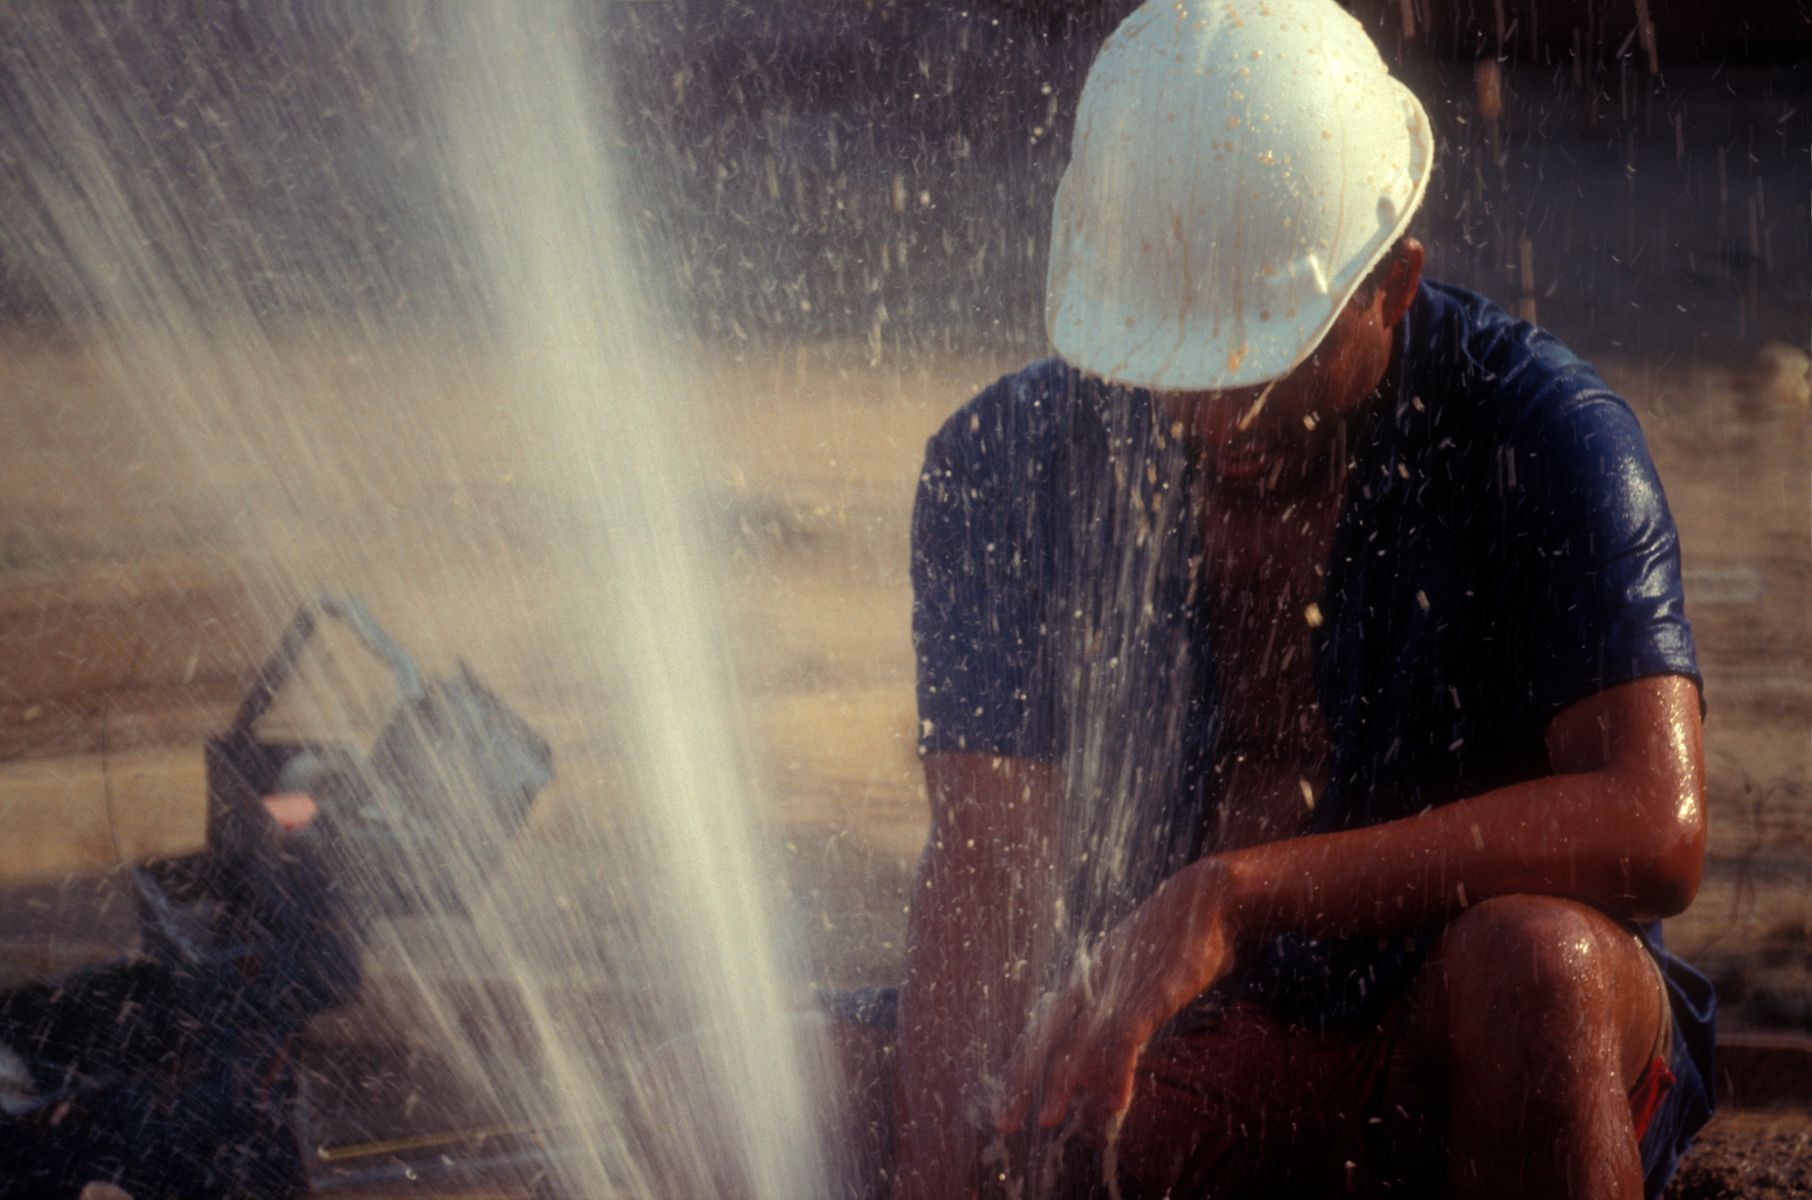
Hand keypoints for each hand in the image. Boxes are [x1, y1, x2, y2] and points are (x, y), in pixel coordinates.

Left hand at [995, 860, 1238, 1141]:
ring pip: (1083, 1039)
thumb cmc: (1172, 947)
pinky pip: (1130, 1034)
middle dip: (1024, 1081)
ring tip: (1049, 1121)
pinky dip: (1119, 1068)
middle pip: (1048, 1037)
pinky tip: (1115, 1103)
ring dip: (1064, 1082)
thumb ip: (1118, 1034)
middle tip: (1004, 1124)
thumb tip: (1103, 1086)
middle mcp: (1093, 987)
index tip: (1003, 1109)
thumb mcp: (1136, 989)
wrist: (1207, 899)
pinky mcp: (1156, 989)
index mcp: (1084, 985)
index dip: (1022, 1069)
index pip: (1042, 1033)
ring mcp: (1121, 987)